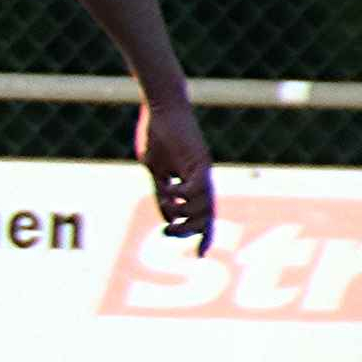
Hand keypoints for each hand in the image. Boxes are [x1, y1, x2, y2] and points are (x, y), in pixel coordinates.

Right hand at [134, 98, 214, 249]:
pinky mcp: (199, 160)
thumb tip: (166, 216)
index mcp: (194, 182)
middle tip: (168, 233)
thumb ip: (162, 191)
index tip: (200, 255)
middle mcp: (204, 179)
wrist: (163, 106)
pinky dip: (184, 195)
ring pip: (203, 205)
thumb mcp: (156, 169)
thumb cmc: (157, 134)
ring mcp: (203, 170)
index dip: (203, 235)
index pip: (204, 215)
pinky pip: (198, 187)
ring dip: (183, 212)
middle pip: (206, 215)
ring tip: (165, 204)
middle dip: (190, 230)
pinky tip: (169, 191)